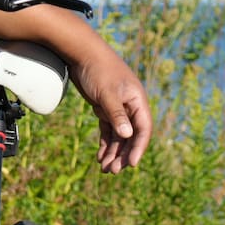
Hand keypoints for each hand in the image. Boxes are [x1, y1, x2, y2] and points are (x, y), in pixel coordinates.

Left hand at [68, 43, 151, 173]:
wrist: (81, 53)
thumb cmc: (98, 70)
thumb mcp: (107, 93)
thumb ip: (117, 114)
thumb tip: (127, 135)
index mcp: (137, 101)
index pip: (143, 129)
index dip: (138, 147)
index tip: (131, 164)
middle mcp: (130, 106)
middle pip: (130, 135)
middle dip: (123, 154)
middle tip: (114, 171)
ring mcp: (117, 107)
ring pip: (118, 135)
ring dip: (113, 152)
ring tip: (105, 169)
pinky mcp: (104, 108)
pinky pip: (108, 130)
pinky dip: (104, 143)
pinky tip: (100, 157)